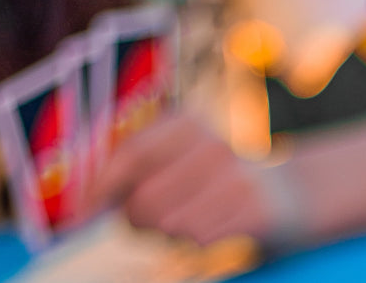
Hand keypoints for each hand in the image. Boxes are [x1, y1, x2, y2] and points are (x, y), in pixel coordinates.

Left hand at [87, 112, 297, 248]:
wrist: (287, 195)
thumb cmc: (209, 183)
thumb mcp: (176, 160)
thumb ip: (129, 174)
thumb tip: (80, 210)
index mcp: (188, 123)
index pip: (131, 155)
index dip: (99, 190)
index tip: (78, 218)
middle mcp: (213, 144)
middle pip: (143, 201)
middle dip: (138, 221)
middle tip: (153, 221)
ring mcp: (237, 176)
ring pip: (167, 225)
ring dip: (168, 234)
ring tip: (188, 220)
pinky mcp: (254, 208)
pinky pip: (198, 239)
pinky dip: (197, 243)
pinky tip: (214, 227)